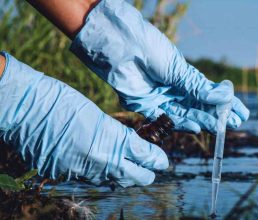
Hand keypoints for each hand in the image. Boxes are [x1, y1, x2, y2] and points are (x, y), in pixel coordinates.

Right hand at [0, 52, 167, 186]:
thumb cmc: (62, 101)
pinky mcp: (63, 174)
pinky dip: (97, 172)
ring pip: (112, 181)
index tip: (162, 160)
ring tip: (126, 164)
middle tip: (149, 166)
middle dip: (145, 173)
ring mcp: (81, 171)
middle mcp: (100, 162)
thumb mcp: (97, 115)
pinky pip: (88, 178)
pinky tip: (96, 161)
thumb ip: (116, 135)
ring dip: (122, 174)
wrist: (25, 108)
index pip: (145, 157)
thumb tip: (130, 147)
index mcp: (113, 141)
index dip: (157, 160)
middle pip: (135, 178)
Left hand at [70, 0, 249, 133]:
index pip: (210, 93)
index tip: (242, 112)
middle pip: (200, 107)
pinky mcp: (147, 107)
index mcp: (185, 76)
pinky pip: (168, 119)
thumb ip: (198, 87)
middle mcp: (175, 89)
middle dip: (218, 115)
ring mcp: (162, 98)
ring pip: (187, 115)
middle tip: (235, 124)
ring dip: (203, 121)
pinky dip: (183, 124)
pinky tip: (197, 127)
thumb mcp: (178, 69)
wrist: (121, 47)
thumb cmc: (151, 49)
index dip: (226, 104)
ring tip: (219, 127)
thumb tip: (225, 96)